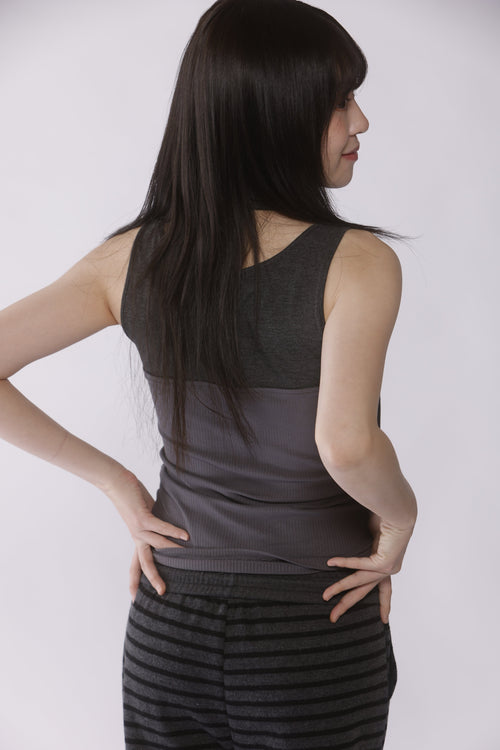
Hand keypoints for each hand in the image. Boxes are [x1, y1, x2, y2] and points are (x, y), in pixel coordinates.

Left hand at [102, 467, 188, 599]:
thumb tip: (171, 528)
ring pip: (156, 547)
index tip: (135, 599)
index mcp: (137, 538)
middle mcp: (137, 536)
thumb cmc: (131, 496)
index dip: (136, 582)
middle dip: (153, 579)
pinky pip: (160, 527)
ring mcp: (138, 528)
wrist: (115, 482)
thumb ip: (156, 523)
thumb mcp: (146, 514)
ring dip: (172, 552)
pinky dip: (173, 532)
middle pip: (145, 563)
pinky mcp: (142, 517)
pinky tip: (185, 536)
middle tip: (162, 593)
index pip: (137, 564)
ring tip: (187, 558)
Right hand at [322, 513, 414, 623]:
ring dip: (340, 588)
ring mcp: (387, 568)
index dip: (384, 605)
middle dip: (347, 605)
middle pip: (364, 592)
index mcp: (388, 565)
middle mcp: (389, 570)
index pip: (385, 590)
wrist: (400, 512)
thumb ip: (366, 546)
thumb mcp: (374, 536)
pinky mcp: (383, 562)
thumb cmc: (387, 518)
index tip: (384, 619)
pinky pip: (359, 565)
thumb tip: (357, 545)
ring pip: (358, 582)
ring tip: (325, 595)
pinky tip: (330, 562)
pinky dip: (344, 562)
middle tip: (333, 617)